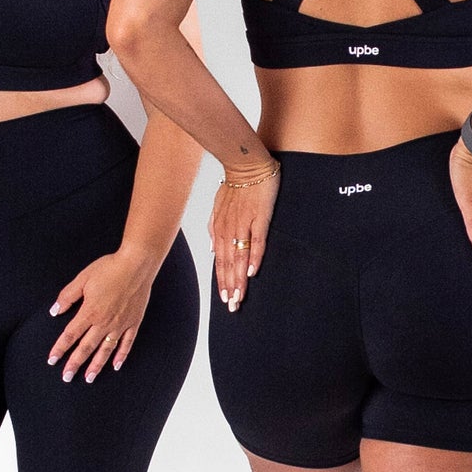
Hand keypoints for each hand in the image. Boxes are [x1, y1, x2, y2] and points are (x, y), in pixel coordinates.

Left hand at [48, 246, 159, 382]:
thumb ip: (67, 296)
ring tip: (89, 378)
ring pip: (106, 350)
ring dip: (96, 365)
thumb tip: (54, 311)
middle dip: (75, 363)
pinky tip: (115, 365)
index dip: (60, 348)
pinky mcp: (133, 322)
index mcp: (90, 312)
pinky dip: (121, 355)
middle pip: (86, 347)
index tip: (52, 360)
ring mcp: (120, 324)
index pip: (70, 335)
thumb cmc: (109, 268)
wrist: (137, 265)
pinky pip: (127, 343)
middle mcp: (104, 322)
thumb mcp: (82, 278)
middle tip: (67, 377)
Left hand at [208, 165, 280, 312]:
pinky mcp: (259, 218)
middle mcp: (229, 230)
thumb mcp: (218, 207)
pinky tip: (253, 273)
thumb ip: (214, 228)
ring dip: (239, 279)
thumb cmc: (235, 186)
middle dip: (231, 287)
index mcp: (220, 229)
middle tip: (233, 307)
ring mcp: (244, 225)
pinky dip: (254, 258)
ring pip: (239, 258)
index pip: (221, 262)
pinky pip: (257, 242)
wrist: (246, 165)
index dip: (223, 281)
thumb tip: (212, 248)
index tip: (226, 299)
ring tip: (241, 297)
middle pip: (229, 265)